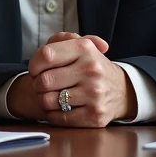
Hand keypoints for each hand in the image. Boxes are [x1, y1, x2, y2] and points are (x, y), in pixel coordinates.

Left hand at [21, 32, 135, 126]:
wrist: (121, 90)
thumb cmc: (90, 66)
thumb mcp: (80, 46)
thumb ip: (61, 38)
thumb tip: (54, 41)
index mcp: (85, 49)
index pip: (45, 55)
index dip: (33, 65)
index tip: (35, 70)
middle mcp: (92, 70)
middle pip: (43, 81)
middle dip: (37, 84)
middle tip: (43, 84)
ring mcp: (95, 94)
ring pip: (47, 101)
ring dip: (44, 100)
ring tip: (52, 95)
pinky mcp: (95, 116)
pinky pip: (59, 118)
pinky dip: (54, 115)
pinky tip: (60, 108)